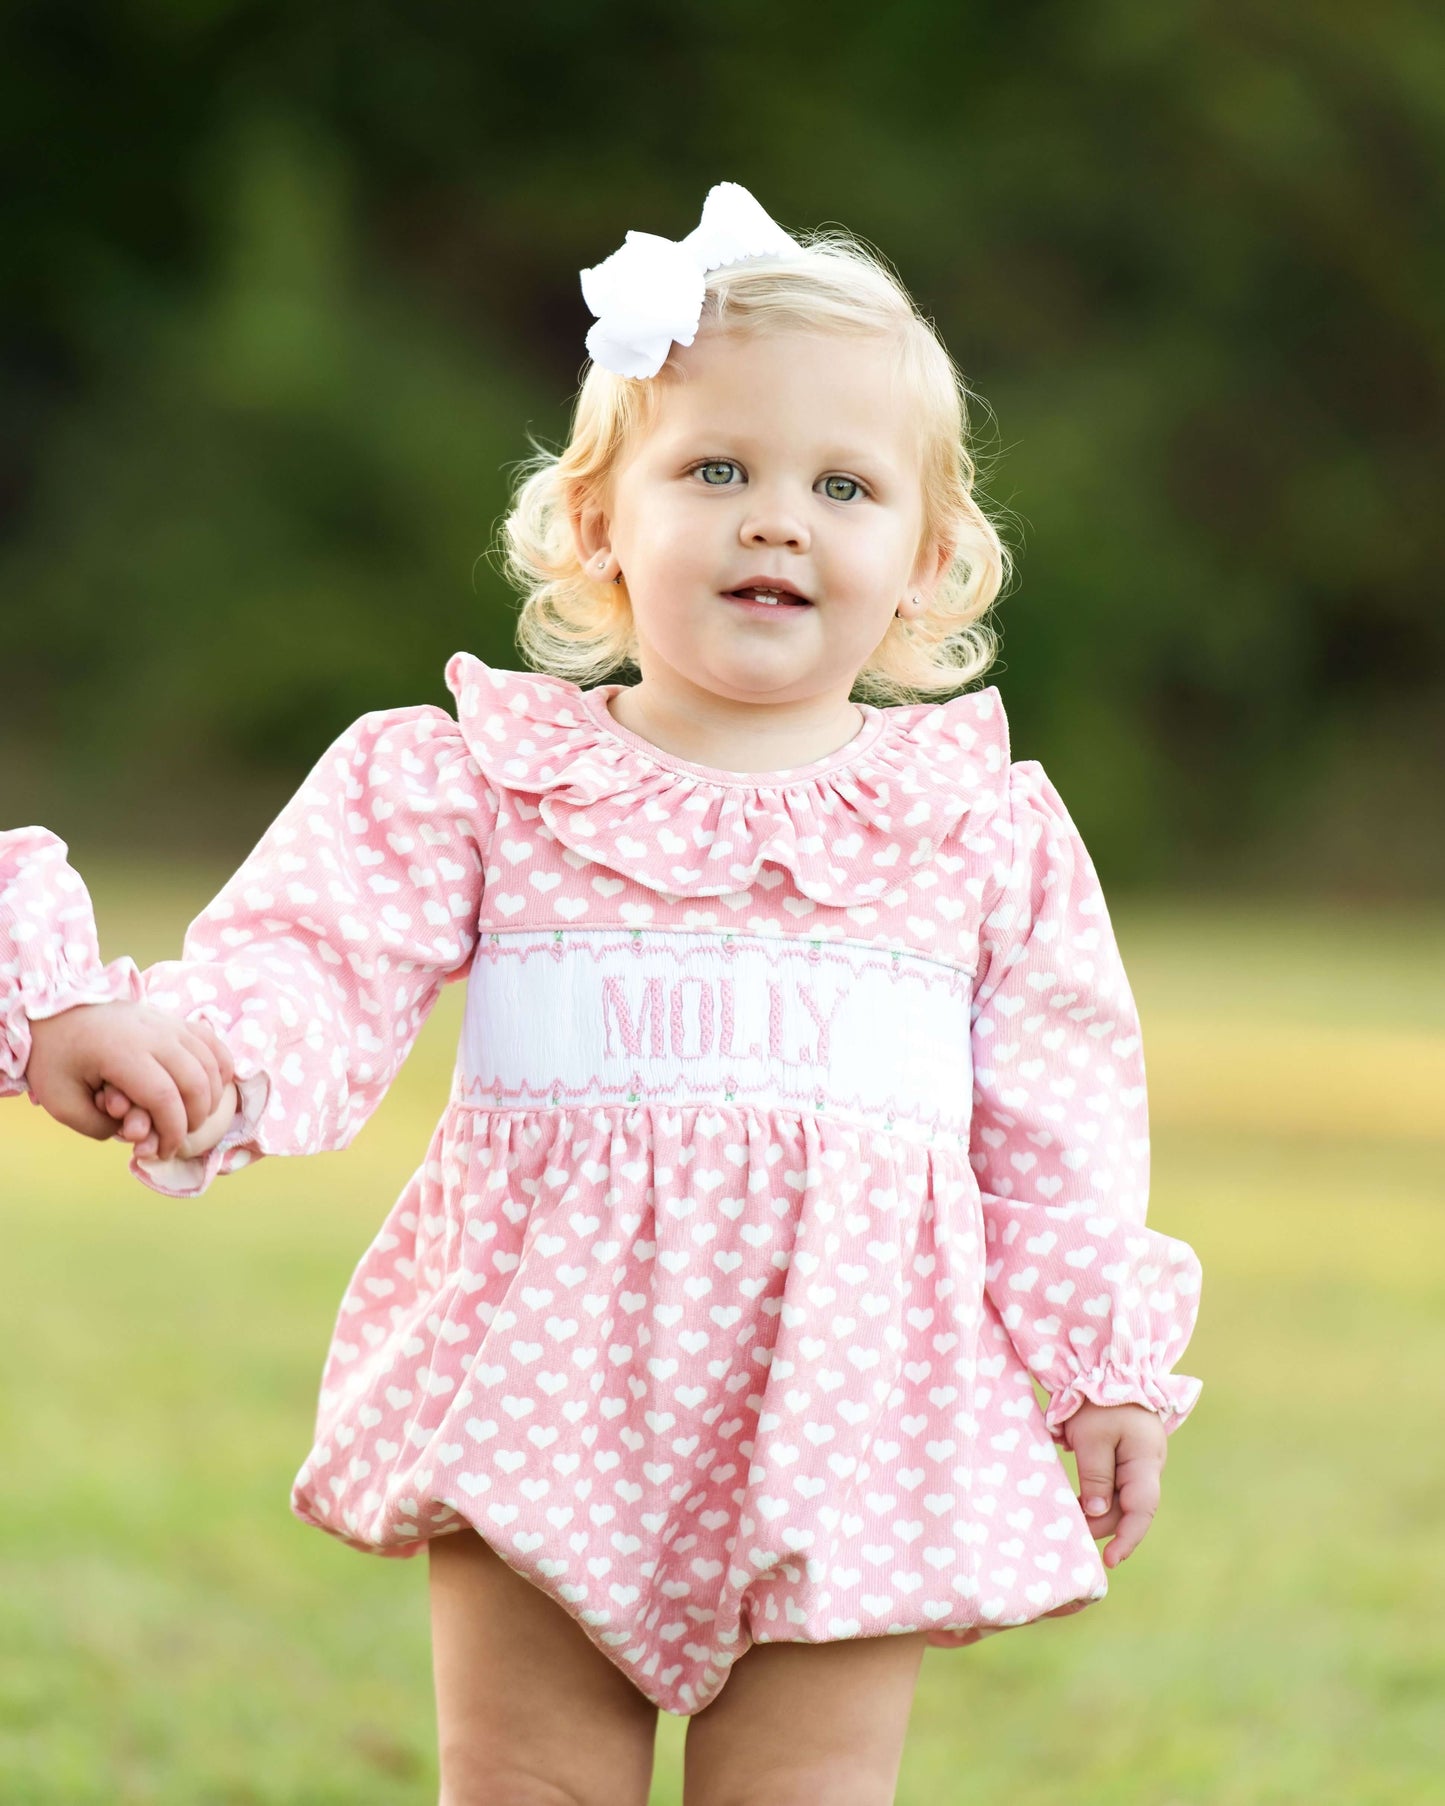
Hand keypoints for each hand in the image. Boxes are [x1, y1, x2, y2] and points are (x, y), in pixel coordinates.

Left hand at [25, 1001, 233, 1160]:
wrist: (54, 1009)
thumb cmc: (55, 1057)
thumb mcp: (60, 1102)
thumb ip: (97, 1127)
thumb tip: (136, 1133)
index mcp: (123, 1053)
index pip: (165, 1099)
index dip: (172, 1131)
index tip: (162, 1151)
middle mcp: (154, 1035)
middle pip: (196, 1083)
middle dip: (193, 1120)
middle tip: (176, 1138)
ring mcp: (169, 1024)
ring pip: (210, 1064)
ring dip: (208, 1099)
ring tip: (190, 1119)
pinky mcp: (175, 1020)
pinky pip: (213, 1043)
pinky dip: (220, 1068)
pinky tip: (212, 1088)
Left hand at [1062, 1400, 1168, 1568]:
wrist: (1107, 1364)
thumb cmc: (1098, 1398)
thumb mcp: (1091, 1437)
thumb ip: (1096, 1476)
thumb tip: (1098, 1513)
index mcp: (1145, 1459)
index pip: (1142, 1509)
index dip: (1128, 1538)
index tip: (1110, 1560)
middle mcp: (1148, 1464)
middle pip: (1130, 1507)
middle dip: (1104, 1524)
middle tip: (1074, 1533)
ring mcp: (1139, 1460)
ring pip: (1122, 1497)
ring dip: (1100, 1510)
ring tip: (1073, 1520)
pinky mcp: (1126, 1455)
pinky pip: (1116, 1483)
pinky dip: (1099, 1495)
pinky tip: (1081, 1503)